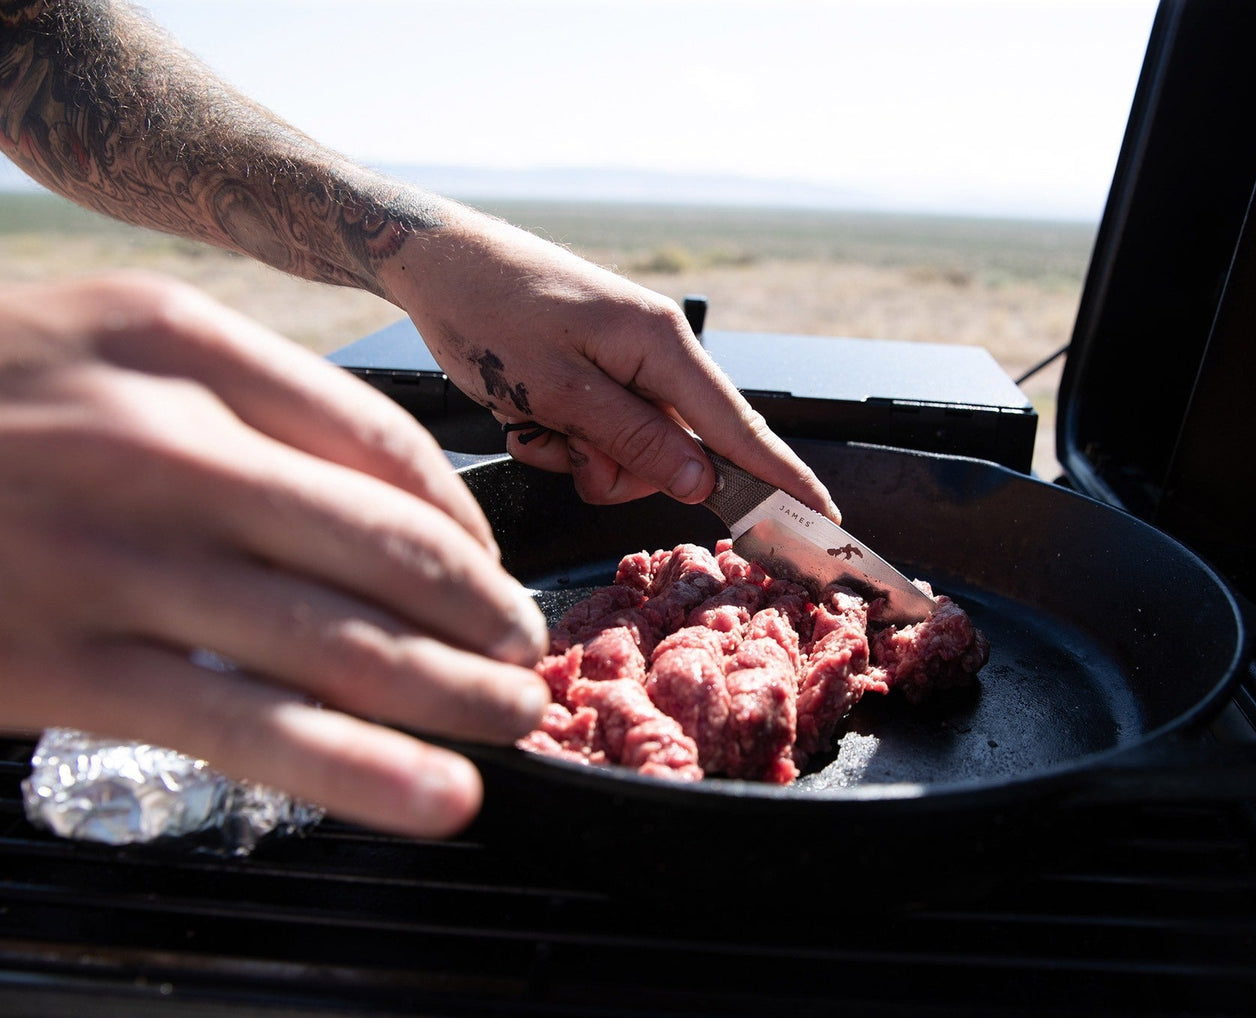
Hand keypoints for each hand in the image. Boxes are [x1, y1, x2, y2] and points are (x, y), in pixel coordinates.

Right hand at [0, 273, 549, 836]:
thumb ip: (241, 399)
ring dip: (452, 694)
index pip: (380, 442)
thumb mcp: (94, 344)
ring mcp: (115, 557)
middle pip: (385, 545)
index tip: (489, 569)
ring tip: (514, 726)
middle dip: (482, 615)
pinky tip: (433, 798)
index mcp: (178, 343)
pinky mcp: (64, 667)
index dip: (463, 524)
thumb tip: (385, 487)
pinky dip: (359, 770)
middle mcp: (161, 440)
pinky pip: (246, 727)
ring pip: (338, 642)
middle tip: (524, 657)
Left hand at [382, 203, 842, 519]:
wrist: (434, 261)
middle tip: (560, 445)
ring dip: (580, 455)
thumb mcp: (557, 388)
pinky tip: (524, 413)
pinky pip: (598, 433)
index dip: (780, 477)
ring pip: (632, 451)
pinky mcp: (595, 370)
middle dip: (619, 468)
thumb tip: (703, 483)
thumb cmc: (489, 312)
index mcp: (659, 345)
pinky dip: (561, 438)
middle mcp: (653, 352)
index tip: (821, 517)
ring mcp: (624, 362)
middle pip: (675, 452)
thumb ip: (633, 438)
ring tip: (531, 421)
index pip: (738, 427)